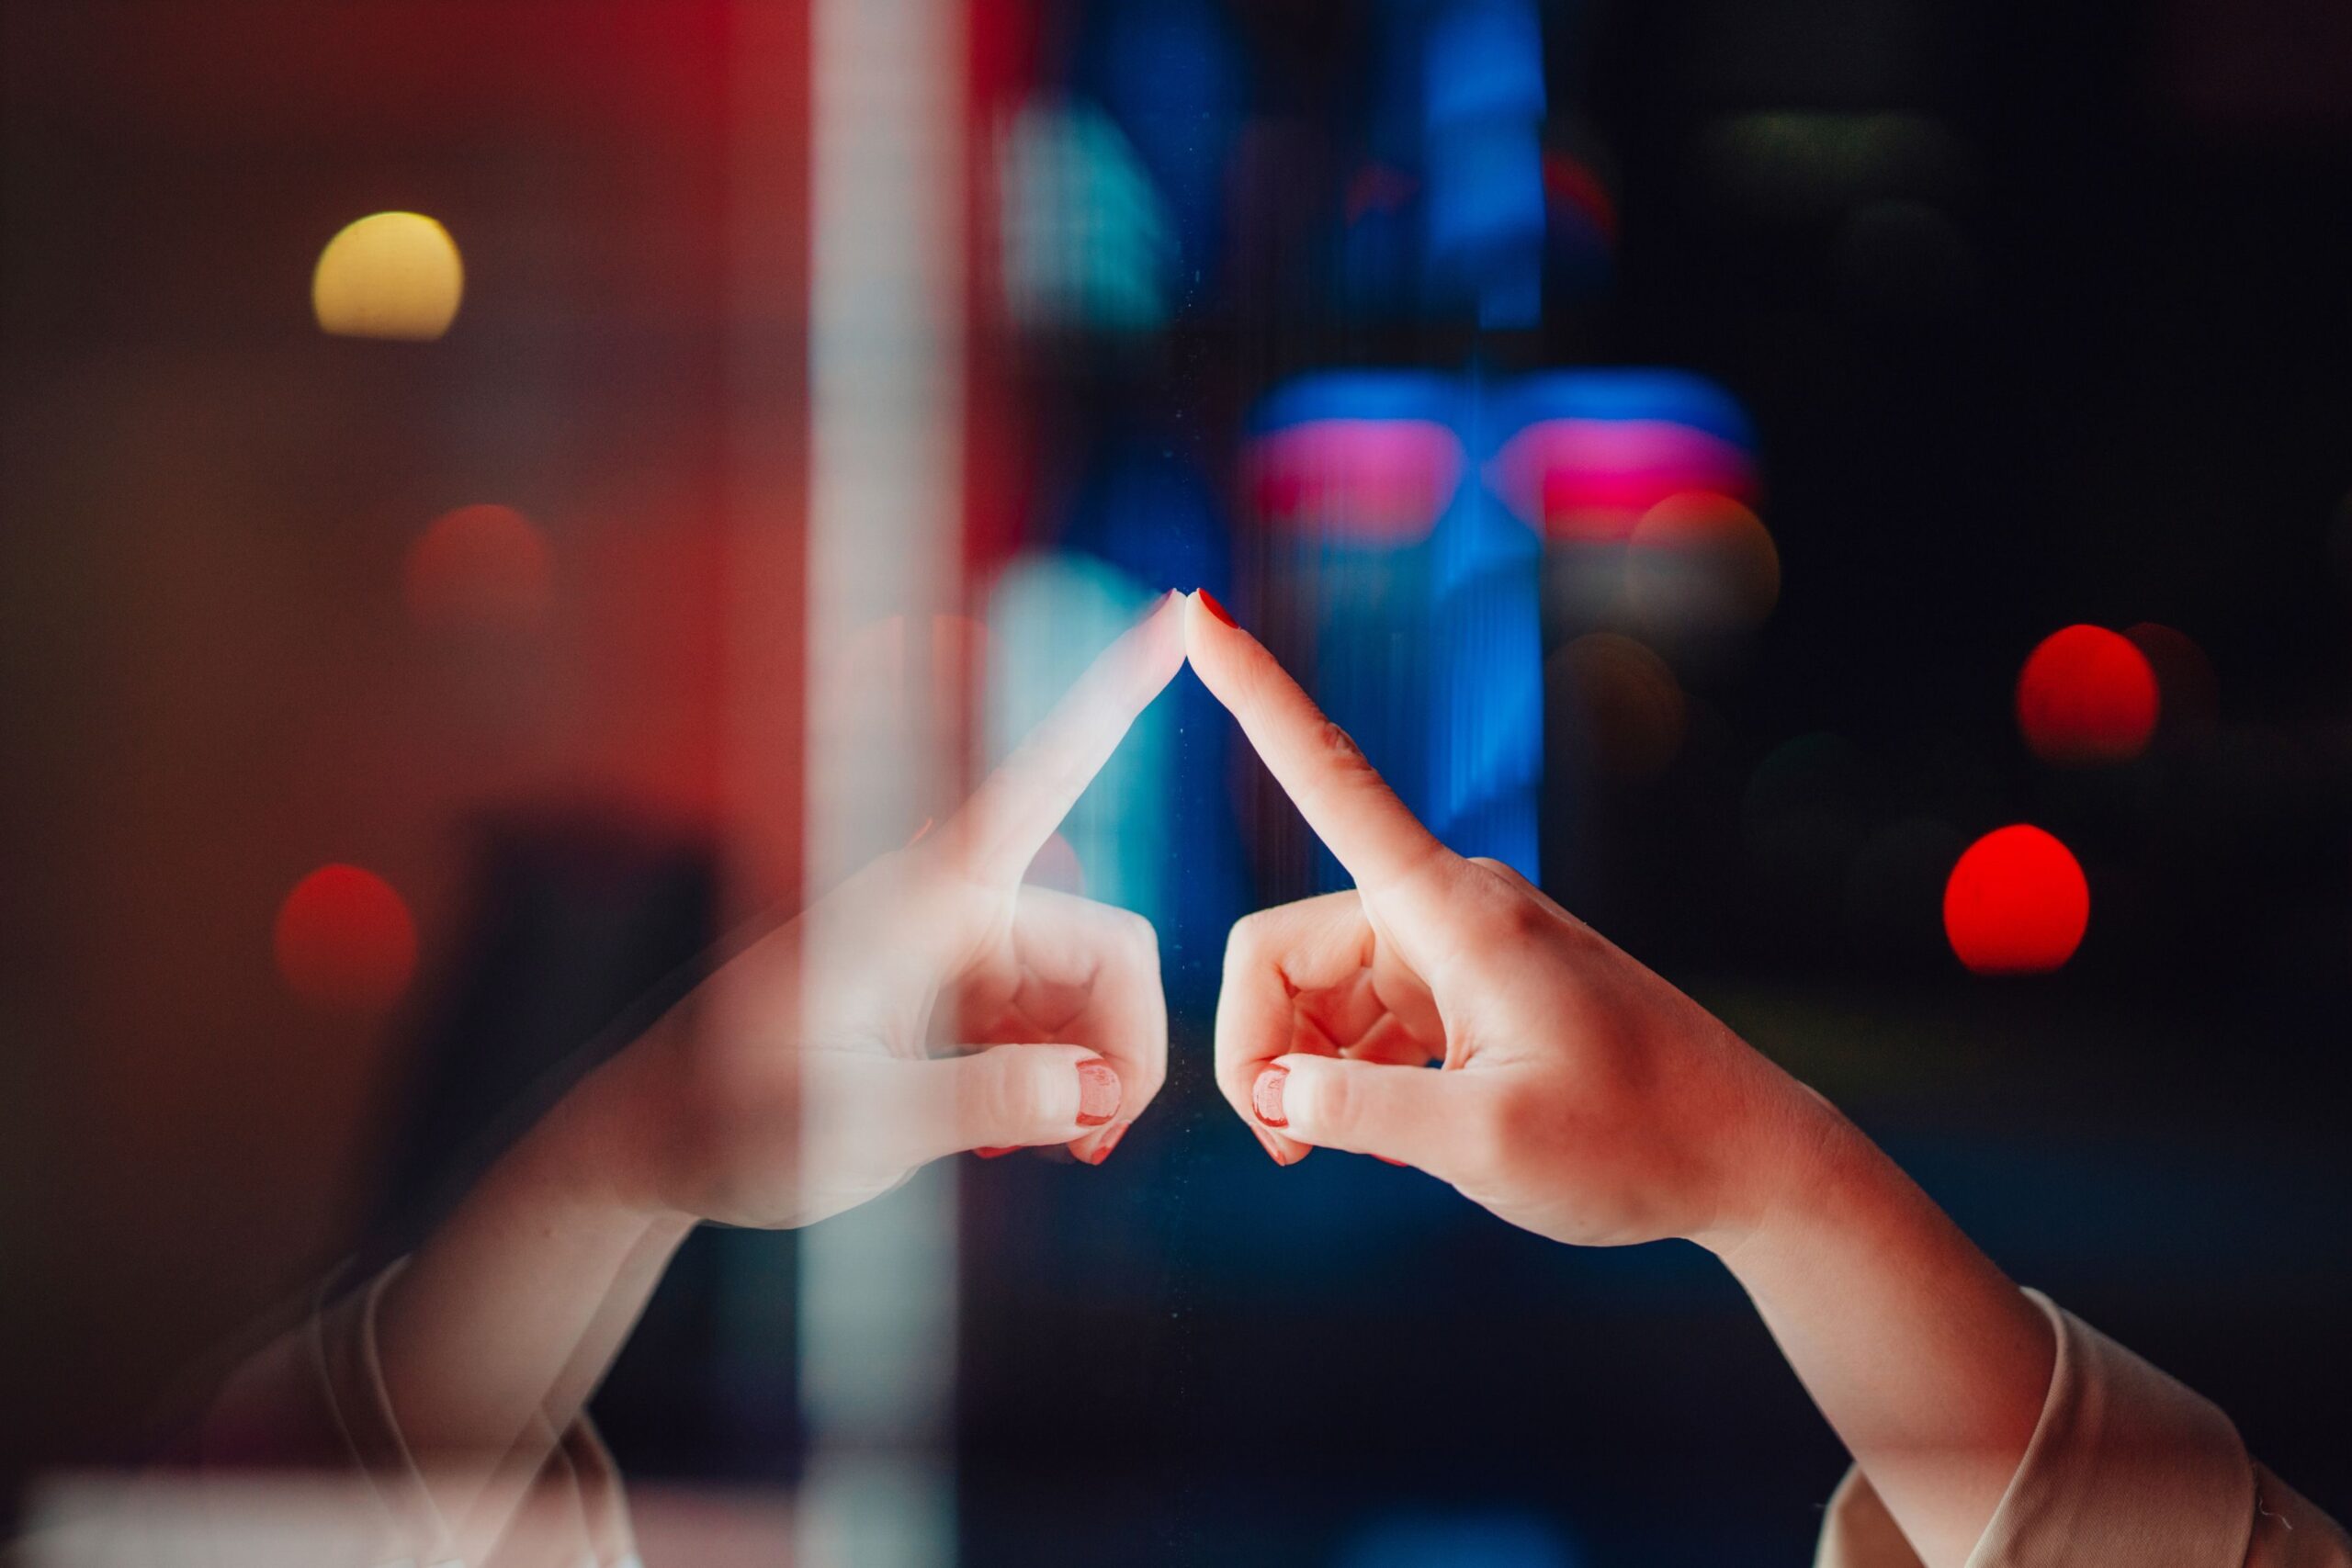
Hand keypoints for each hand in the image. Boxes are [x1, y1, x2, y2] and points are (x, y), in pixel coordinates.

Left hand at [551, 593, 1185, 1229]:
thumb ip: (982, 1104)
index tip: (1178, 612)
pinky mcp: (953, 986)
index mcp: (916, 903)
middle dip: (1126, 1044)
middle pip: (1109, 947)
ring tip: (1053, 1149)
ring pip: (1091, 988)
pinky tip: (1009, 1135)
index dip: (1111, 700)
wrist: (657, 1141)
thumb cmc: (732, 1125)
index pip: (1037, 781)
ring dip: (1093, 1069)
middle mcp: (944, 903)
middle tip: (1095, 1144)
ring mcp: (952, 944)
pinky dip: (1058, 1076)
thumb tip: (1098, 1089)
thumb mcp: (856, 1131)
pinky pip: (1054, 1014)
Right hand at [1183, 591, 1835, 1251]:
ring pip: (1316, 989)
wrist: (1744, 1159)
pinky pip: (1363, 1014)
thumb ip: (1355, 1111)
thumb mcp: (1482, 1144)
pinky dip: (1353, 1073)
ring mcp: (1456, 945)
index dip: (1254, 693)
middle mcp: (1445, 904)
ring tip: (1356, 1148)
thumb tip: (1272, 1091)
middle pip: (1283, 946)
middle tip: (1289, 1146)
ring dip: (1309, 1069)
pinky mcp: (1469, 984)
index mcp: (1449, 910)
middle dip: (1262, 1043)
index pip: (1326, 776)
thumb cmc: (1635, 1143)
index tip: (1197, 609)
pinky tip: (1399, 1128)